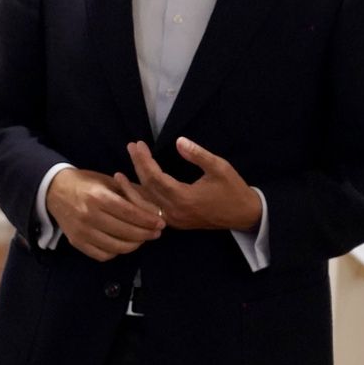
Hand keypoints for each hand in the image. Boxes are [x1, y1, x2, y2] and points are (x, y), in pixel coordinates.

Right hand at [46, 166, 163, 261]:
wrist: (54, 190)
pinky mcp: (77, 243)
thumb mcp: (108, 181)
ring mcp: (82, 232)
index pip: (130, 214)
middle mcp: (89, 216)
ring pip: (117, 247)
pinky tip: (123, 244)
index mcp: (98, 197)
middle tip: (156, 232)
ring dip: (134, 245)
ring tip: (142, 239)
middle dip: (145, 234)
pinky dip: (116, 251)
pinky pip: (103, 255)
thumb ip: (130, 194)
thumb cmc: (85, 183)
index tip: (161, 223)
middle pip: (125, 232)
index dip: (148, 220)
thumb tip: (154, 208)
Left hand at [123, 138, 261, 230]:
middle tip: (131, 148)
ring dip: (132, 189)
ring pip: (145, 205)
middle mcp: (175, 212)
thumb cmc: (233, 190)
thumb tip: (179, 141)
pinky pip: (152, 213)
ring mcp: (174, 220)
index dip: (144, 160)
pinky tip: (134, 191)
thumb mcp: (220, 168)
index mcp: (184, 198)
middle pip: (148, 188)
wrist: (244, 215)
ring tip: (119, 175)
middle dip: (137, 167)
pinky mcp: (175, 223)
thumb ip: (198, 155)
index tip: (137, 144)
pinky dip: (140, 202)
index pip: (155, 177)